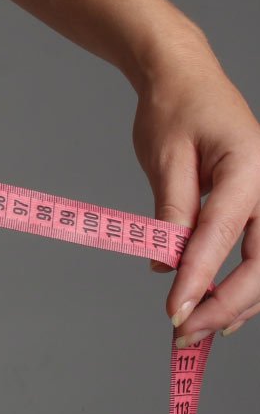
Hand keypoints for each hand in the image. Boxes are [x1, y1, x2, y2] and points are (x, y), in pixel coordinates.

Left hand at [132, 48, 259, 346]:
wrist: (187, 79)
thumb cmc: (174, 108)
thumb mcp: (164, 156)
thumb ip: (170, 209)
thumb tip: (165, 262)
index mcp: (248, 167)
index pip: (222, 233)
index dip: (199, 278)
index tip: (174, 311)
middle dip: (224, 304)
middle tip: (183, 333)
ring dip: (235, 304)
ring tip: (195, 333)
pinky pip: (258, 254)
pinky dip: (240, 286)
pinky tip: (217, 312)